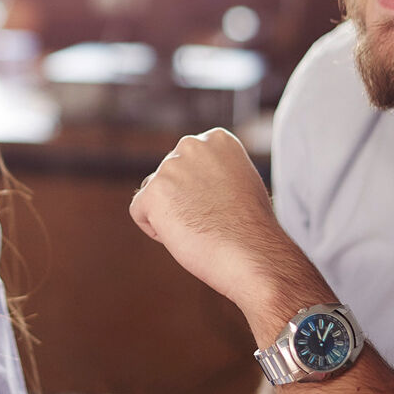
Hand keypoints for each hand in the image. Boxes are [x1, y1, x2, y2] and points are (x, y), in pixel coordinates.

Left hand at [129, 128, 289, 314]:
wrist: (253, 254)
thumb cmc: (250, 229)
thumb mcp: (240, 183)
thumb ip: (214, 171)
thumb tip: (192, 180)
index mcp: (216, 139)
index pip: (188, 165)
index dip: (202, 193)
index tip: (224, 206)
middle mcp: (192, 145)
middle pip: (169, 178)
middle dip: (183, 202)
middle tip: (213, 219)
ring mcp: (171, 167)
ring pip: (155, 196)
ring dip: (171, 215)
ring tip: (201, 227)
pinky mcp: (153, 192)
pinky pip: (140, 213)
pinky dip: (157, 231)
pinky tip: (185, 235)